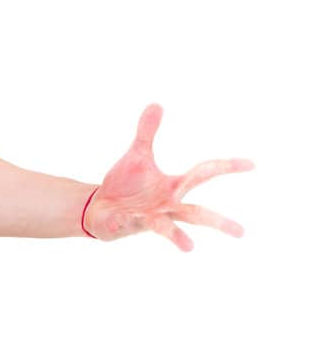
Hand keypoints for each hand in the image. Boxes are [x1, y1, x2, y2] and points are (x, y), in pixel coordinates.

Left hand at [85, 104, 254, 250]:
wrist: (98, 208)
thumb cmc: (124, 185)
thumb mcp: (137, 155)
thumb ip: (146, 132)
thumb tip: (156, 104)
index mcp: (173, 187)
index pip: (205, 174)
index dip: (227, 167)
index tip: (252, 164)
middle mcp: (166, 206)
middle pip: (197, 214)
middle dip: (218, 221)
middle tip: (241, 232)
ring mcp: (148, 218)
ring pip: (166, 227)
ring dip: (176, 236)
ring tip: (190, 247)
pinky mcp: (127, 225)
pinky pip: (127, 224)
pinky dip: (122, 221)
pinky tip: (118, 220)